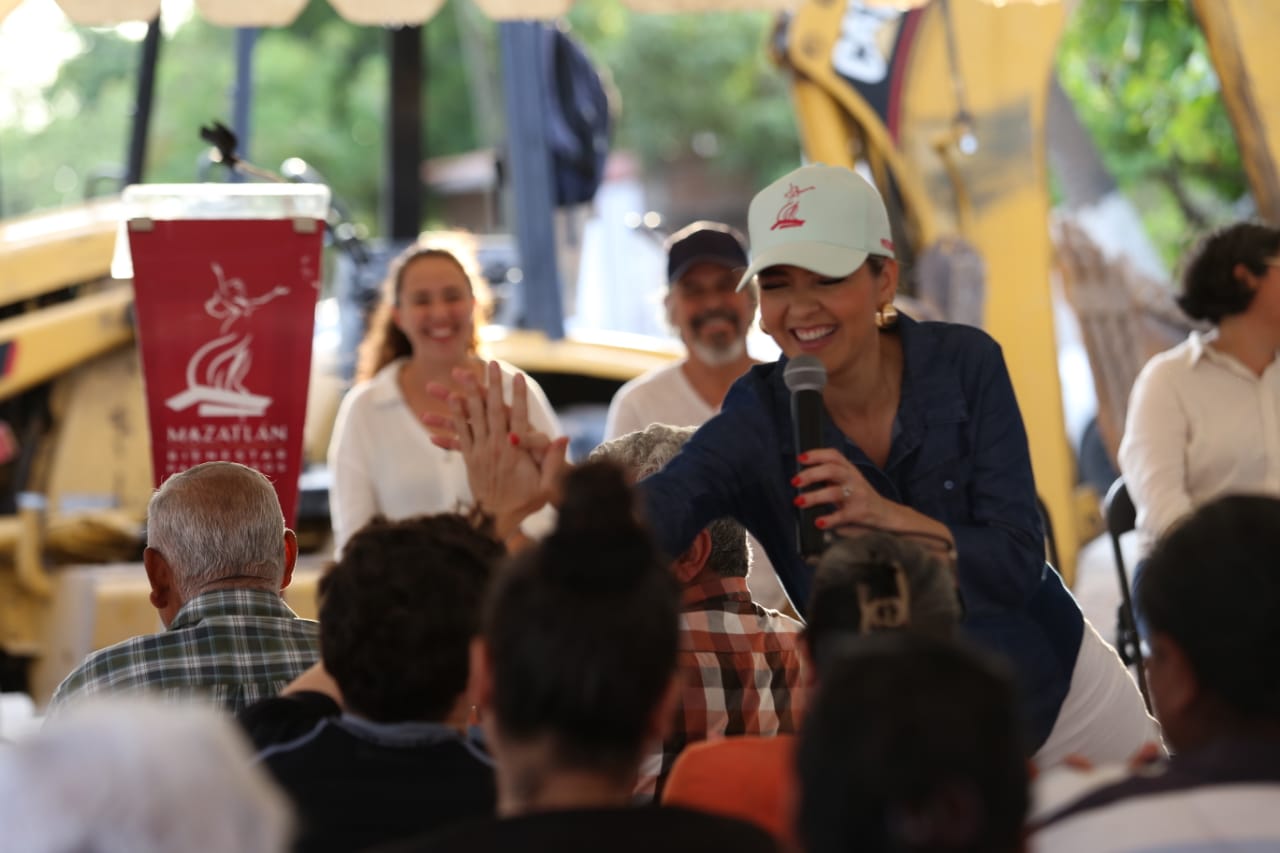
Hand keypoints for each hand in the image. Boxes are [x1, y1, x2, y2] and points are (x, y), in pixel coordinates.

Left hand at [424, 361, 567, 540]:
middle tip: (491, 364)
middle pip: (493, 410)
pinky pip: (461, 434)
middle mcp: (496, 448)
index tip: (518, 376)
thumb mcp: (548, 485)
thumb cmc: (528, 501)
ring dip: (468, 394)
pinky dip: (456, 417)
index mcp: (516, 452)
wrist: (498, 520)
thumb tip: (563, 437)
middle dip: (492, 385)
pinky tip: (451, 401)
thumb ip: (554, 461)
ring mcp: (481, 452)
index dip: (518, 396)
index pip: (518, 417)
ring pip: (473, 418)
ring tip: (462, 373)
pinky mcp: (470, 459)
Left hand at [790, 448, 888, 530]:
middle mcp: (853, 479)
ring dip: (814, 496)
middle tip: (795, 481)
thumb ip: (829, 477)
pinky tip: (819, 522)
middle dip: (811, 474)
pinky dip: (829, 519)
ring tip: (799, 501)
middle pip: (832, 470)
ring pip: (835, 492)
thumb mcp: (847, 481)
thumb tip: (800, 478)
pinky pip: (842, 516)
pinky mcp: (859, 513)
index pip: (833, 455)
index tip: (800, 458)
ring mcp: (857, 496)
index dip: (816, 454)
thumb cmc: (860, 496)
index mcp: (849, 469)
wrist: (886, 514)